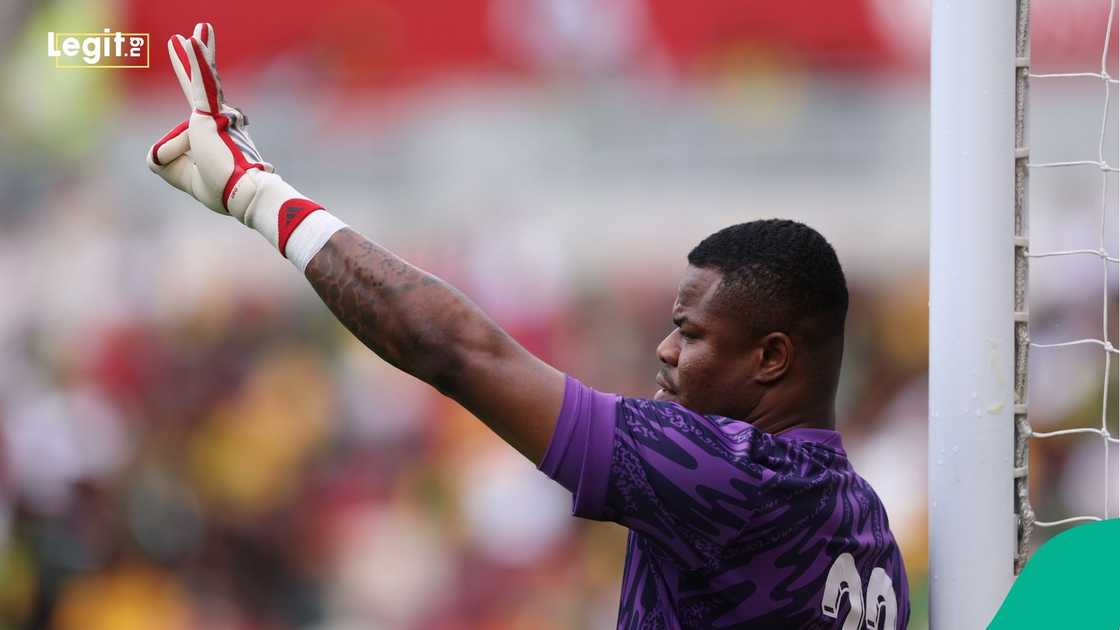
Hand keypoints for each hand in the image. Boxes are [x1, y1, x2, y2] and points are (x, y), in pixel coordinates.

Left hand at [146, 23, 321, 254]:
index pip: (198, 97)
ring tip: (198, 28)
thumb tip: (156, 150)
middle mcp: (218, 118)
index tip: (193, 57)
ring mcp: (216, 116)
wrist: (242, 193)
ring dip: (198, 53)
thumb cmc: (220, 189)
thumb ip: (162, 158)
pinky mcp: (210, 116)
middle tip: (198, 31)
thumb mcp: (180, 173)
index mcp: (211, 129)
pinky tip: (189, 39)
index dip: (192, 75)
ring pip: (201, 81)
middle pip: (203, 81)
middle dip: (198, 56)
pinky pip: (199, 84)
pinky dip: (195, 63)